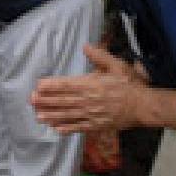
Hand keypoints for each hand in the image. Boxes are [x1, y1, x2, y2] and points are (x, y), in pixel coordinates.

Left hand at [30, 45, 150, 133]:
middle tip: (31, 101)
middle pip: (64, 100)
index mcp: (92, 84)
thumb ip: (100, 56)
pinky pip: (79, 127)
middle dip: (46, 101)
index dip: (52, 85)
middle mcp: (89, 100)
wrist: (144, 106)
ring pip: (68, 115)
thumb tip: (85, 47)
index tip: (38, 85)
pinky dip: (67, 128)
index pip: (67, 84)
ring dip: (52, 115)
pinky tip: (56, 129)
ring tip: (38, 116)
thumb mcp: (117, 65)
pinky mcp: (97, 125)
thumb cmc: (130, 85)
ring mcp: (92, 114)